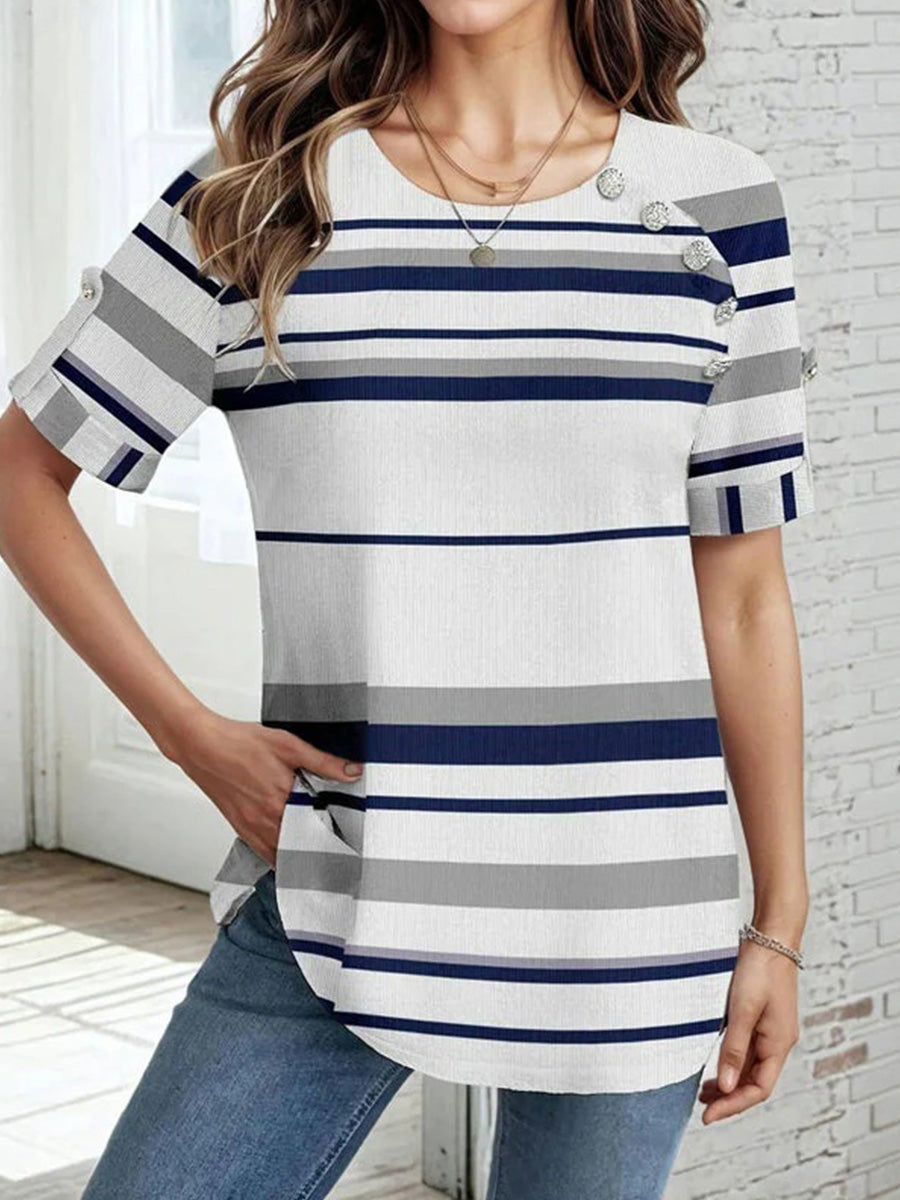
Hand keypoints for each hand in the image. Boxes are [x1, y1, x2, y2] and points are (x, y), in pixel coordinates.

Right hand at [160, 705, 363, 867]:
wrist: (202, 746)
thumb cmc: (241, 743)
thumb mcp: (288, 745)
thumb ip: (322, 762)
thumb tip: (352, 772)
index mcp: (282, 799)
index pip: (319, 828)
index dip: (336, 833)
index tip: (351, 836)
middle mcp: (267, 819)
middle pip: (302, 846)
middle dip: (321, 847)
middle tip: (340, 847)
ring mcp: (252, 828)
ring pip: (283, 855)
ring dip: (300, 855)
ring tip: (318, 852)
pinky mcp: (241, 828)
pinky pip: (264, 853)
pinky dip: (279, 857)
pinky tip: (290, 853)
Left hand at [699, 934, 800, 1123]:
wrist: (772, 937)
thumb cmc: (759, 970)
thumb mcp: (742, 1010)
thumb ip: (734, 1048)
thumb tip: (727, 1087)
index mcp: (779, 1044)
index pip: (758, 1089)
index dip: (733, 1105)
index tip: (706, 1115)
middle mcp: (778, 1041)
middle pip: (755, 1082)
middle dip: (730, 1097)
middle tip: (701, 1106)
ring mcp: (772, 1030)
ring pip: (751, 1067)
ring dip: (730, 1081)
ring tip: (703, 1090)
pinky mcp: (763, 1018)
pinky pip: (749, 1050)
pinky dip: (732, 1061)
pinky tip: (715, 1062)